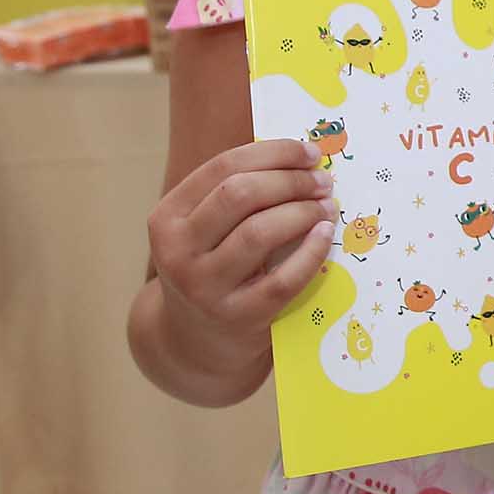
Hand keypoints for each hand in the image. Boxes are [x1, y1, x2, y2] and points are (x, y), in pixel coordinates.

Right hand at [145, 140, 333, 369]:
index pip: (223, 168)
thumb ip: (239, 195)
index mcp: (167, 218)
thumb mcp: (205, 230)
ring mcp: (205, 288)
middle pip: (240, 195)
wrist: (196, 341)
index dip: (273, 153)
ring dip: (303, 211)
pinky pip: (283, 278)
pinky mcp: (238, 317)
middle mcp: (177, 251)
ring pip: (259, 232)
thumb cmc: (212, 268)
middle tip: (322, 181)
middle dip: (290, 180)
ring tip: (327, 205)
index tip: (309, 152)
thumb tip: (303, 156)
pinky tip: (325, 234)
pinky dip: (311, 251)